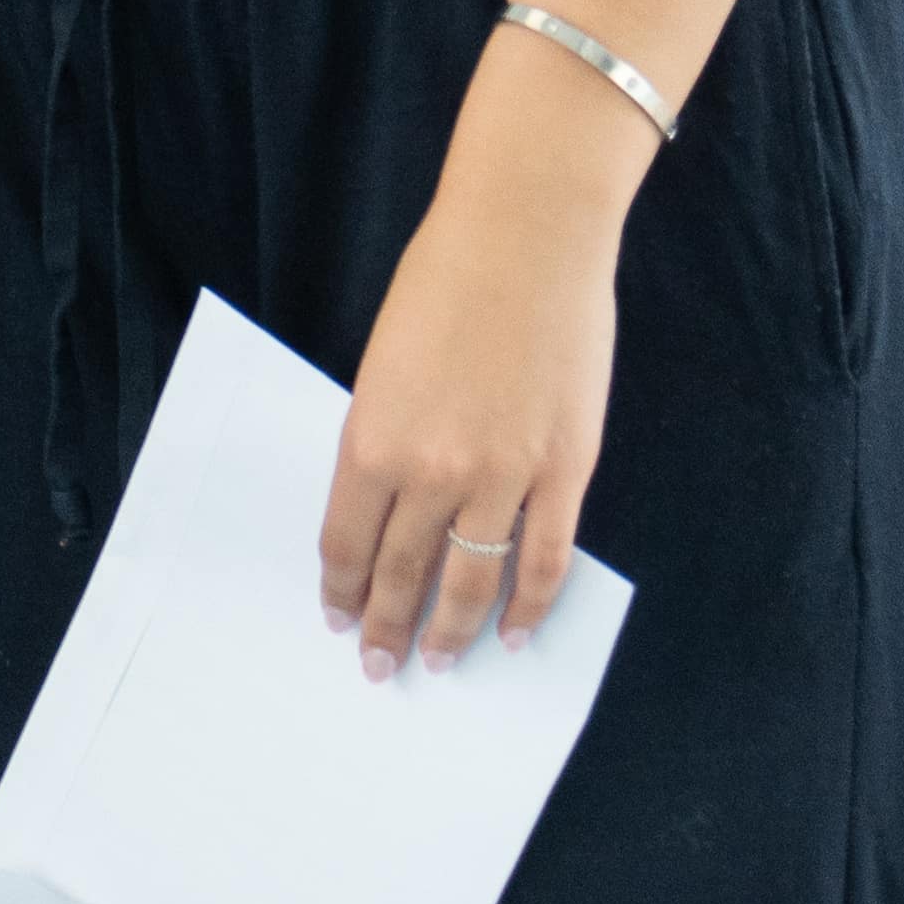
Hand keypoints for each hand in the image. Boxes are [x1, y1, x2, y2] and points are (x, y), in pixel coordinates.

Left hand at [319, 71, 641, 676]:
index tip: (337, 618)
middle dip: (385, 626)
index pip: (346, 542)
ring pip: (472, 582)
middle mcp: (434, 470)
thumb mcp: (383, 364)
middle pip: (402, 572)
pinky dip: (528, 605)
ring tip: (439, 662)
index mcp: (374, 440)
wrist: (525, 238)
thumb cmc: (442, 283)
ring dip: (451, 632)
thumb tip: (389, 503)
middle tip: (378, 665)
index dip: (341, 589)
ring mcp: (505, 476)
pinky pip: (544, 559)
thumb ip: (385, 438)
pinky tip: (513, 634)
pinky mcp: (566, 470)